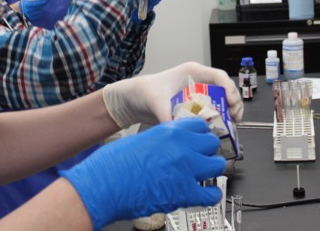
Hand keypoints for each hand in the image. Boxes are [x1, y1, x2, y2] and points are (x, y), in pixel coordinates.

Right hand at [20, 0, 49, 21]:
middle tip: (47, 1)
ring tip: (41, 5)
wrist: (20, 8)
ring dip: (41, 8)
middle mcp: (29, 10)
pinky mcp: (31, 17)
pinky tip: (38, 9)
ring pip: (39, 11)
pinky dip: (39, 12)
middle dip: (43, 4)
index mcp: (28, 4)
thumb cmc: (25, 2)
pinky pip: (38, 15)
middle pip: (39, 7)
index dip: (42, 1)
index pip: (37, 3)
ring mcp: (30, 14)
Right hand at [62, 118, 225, 229]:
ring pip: (216, 165)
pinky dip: (211, 195)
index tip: (200, 139)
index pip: (199, 126)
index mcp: (169, 131)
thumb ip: (162, 142)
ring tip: (208, 174)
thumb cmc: (113, 164)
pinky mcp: (184, 193)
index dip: (200, 134)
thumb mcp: (141, 140)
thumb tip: (171, 148)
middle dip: (208, 151)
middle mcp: (181, 147)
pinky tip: (209, 194)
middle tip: (204, 157)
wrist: (103, 186)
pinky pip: (210, 194)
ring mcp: (185, 170)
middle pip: (211, 143)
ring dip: (212, 169)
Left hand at [102, 61, 242, 127]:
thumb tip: (178, 131)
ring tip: (231, 125)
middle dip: (233, 102)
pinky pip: (212, 109)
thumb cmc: (143, 92)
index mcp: (192, 72)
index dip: (229, 88)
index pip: (219, 76)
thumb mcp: (156, 102)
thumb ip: (166, 116)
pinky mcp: (194, 104)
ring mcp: (197, 92)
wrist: (132, 99)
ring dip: (229, 111)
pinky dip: (219, 118)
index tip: (230, 103)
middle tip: (235, 118)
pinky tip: (219, 128)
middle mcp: (197, 81)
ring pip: (221, 99)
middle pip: (224, 88)